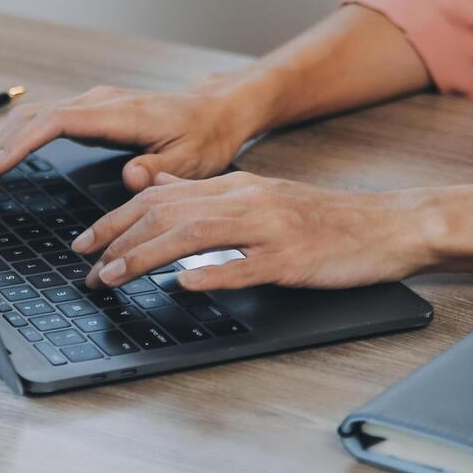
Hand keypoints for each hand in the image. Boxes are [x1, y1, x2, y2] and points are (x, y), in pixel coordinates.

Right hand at [0, 82, 261, 200]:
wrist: (216, 110)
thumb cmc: (205, 136)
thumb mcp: (192, 161)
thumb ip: (159, 169)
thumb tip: (132, 177)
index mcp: (118, 113)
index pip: (56, 122)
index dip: (21, 143)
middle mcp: (97, 102)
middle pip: (32, 118)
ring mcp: (89, 105)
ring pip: (30, 117)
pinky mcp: (87, 113)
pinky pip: (40, 120)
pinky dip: (10, 135)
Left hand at [73, 171, 434, 290]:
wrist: (387, 225)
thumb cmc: (322, 220)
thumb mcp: (258, 196)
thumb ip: (206, 194)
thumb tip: (154, 188)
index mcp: (234, 187)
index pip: (159, 196)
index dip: (116, 219)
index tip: (85, 242)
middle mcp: (245, 200)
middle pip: (166, 213)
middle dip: (118, 239)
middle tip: (87, 267)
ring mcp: (268, 229)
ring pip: (194, 235)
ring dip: (147, 257)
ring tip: (115, 276)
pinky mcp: (292, 259)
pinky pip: (246, 265)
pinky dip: (212, 274)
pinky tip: (184, 286)